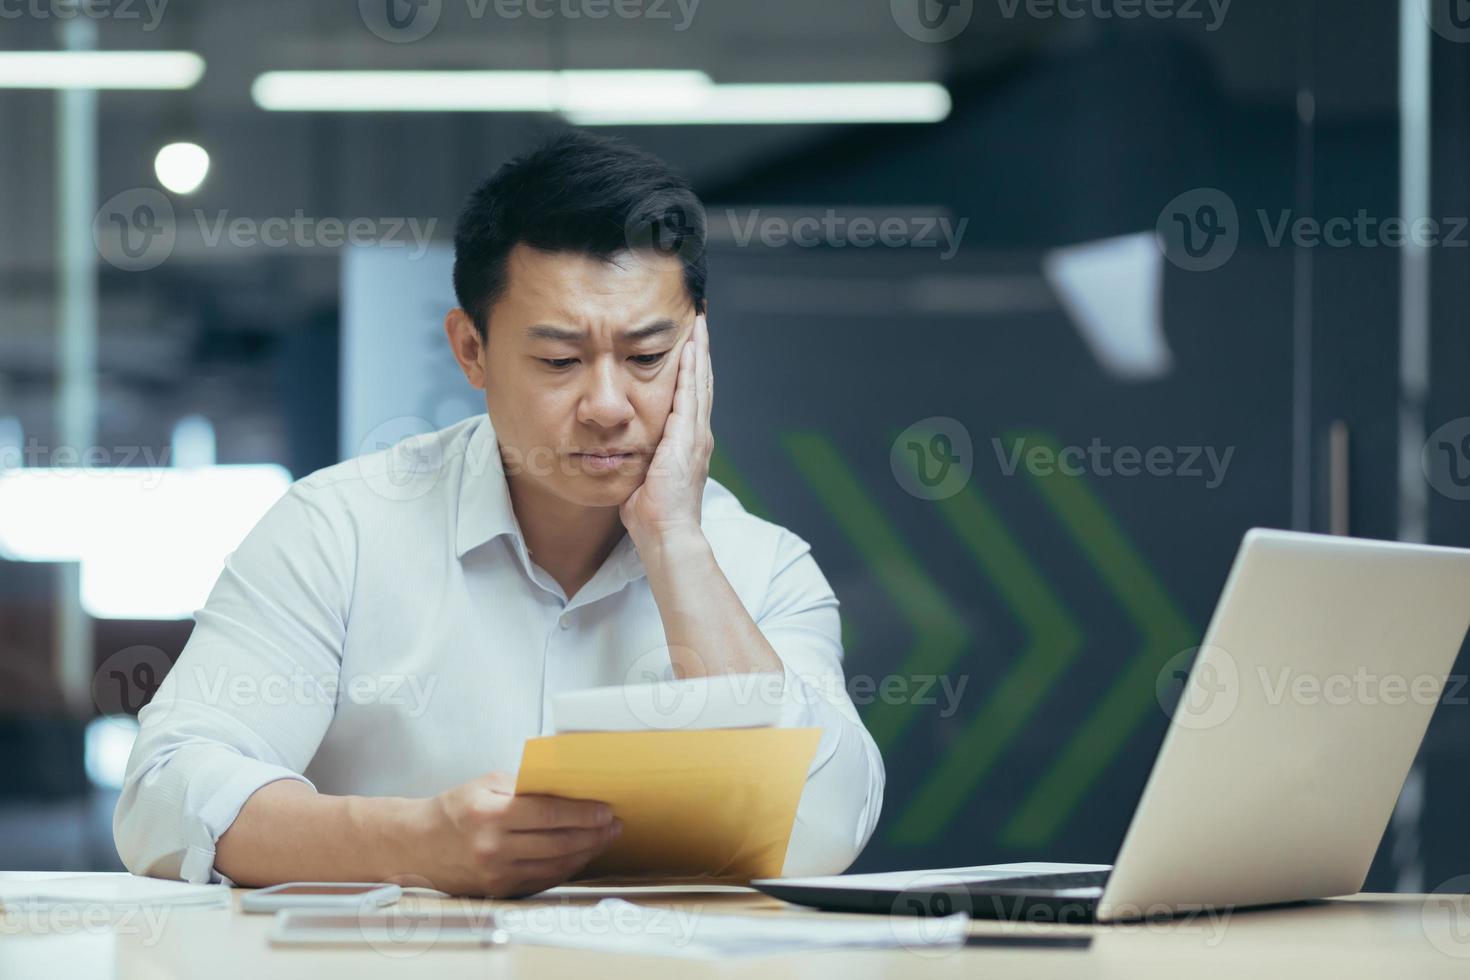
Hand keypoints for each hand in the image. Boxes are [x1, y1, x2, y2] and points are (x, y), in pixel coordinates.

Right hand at [415, 771, 621, 896]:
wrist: (418, 846)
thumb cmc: (454, 810)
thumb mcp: (485, 784)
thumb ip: (525, 787)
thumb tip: (566, 790)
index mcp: (491, 814)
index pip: (549, 814)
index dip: (583, 813)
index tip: (605, 810)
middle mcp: (494, 847)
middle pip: (558, 842)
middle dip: (593, 834)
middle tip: (614, 825)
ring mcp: (497, 872)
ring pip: (555, 864)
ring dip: (586, 852)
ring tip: (603, 839)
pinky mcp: (500, 889)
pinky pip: (544, 879)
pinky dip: (567, 867)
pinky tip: (580, 855)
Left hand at [621, 313, 712, 548]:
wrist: (667, 535)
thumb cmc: (652, 517)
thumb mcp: (642, 479)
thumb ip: (635, 462)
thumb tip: (615, 455)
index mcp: (688, 444)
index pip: (691, 398)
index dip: (691, 371)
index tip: (688, 346)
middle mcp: (698, 435)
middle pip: (702, 383)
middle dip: (700, 352)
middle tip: (700, 322)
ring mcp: (696, 435)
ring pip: (700, 382)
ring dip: (699, 352)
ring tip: (699, 324)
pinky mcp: (688, 437)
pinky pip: (691, 395)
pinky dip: (692, 370)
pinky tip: (689, 348)